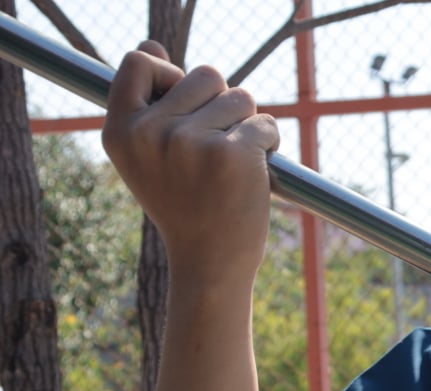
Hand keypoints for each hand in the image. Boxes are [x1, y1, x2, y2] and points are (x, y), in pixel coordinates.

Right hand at [102, 42, 278, 276]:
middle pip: (205, 74)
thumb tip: (151, 46)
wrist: (209, 263)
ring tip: (234, 163)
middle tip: (216, 146)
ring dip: (248, 124)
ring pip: (241, 97)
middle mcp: (151, 132)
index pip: (140, 62)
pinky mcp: (233, 153)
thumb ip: (148, 102)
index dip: (170, 74)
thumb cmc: (184, 206)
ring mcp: (191, 141)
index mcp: (120, 130)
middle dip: (222, 103)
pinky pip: (265, 123)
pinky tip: (257, 171)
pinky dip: (270, 141)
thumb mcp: (147, 156)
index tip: (185, 105)